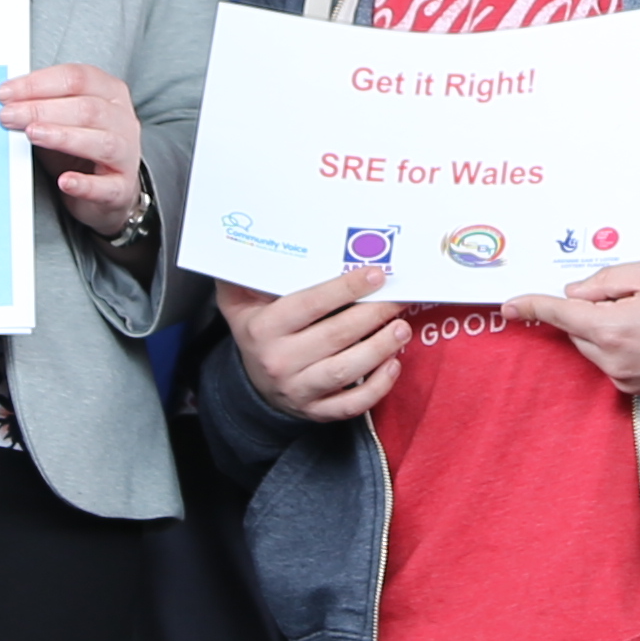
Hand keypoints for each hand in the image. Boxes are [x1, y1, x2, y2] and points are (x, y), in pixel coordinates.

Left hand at [0, 62, 145, 236]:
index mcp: (109, 92)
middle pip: (87, 108)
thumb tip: (4, 100)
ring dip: (63, 137)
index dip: (38, 83)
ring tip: (32, 134)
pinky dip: (85, 184)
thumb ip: (40, 107)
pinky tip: (65, 181)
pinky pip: (107, 187)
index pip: (77, 78)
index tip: (5, 93)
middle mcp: (123, 120)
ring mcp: (126, 155)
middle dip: (42, 110)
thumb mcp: (61, 120)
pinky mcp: (122, 189)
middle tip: (8, 116)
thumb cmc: (79, 150)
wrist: (107, 192)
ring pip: (102, 142)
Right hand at [223, 265, 409, 424]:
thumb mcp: (238, 299)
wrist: (252, 382)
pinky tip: (393, 365)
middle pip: (334, 336)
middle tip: (399, 299)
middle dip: (372, 314)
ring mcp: (298, 389)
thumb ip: (245, 271)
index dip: (345, 289)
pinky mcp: (315, 411)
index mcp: (263, 328)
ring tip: (400, 329)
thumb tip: (254, 230)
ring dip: (379, 349)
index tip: (376, 275)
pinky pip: (349, 405)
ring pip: (345, 371)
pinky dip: (376, 388)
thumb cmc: (257, 328)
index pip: (309, 304)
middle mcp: (279, 360)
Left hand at [512, 261, 639, 396]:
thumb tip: (574, 295)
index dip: (532, 307)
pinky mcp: (636, 389)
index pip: (559, 315)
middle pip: (577, 330)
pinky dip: (619, 345)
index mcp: (611, 329)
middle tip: (631, 295)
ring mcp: (624, 379)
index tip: (509, 306)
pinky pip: (611, 361)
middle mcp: (612, 360)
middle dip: (590, 310)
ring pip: (593, 346)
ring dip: (605, 328)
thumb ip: (603, 282)